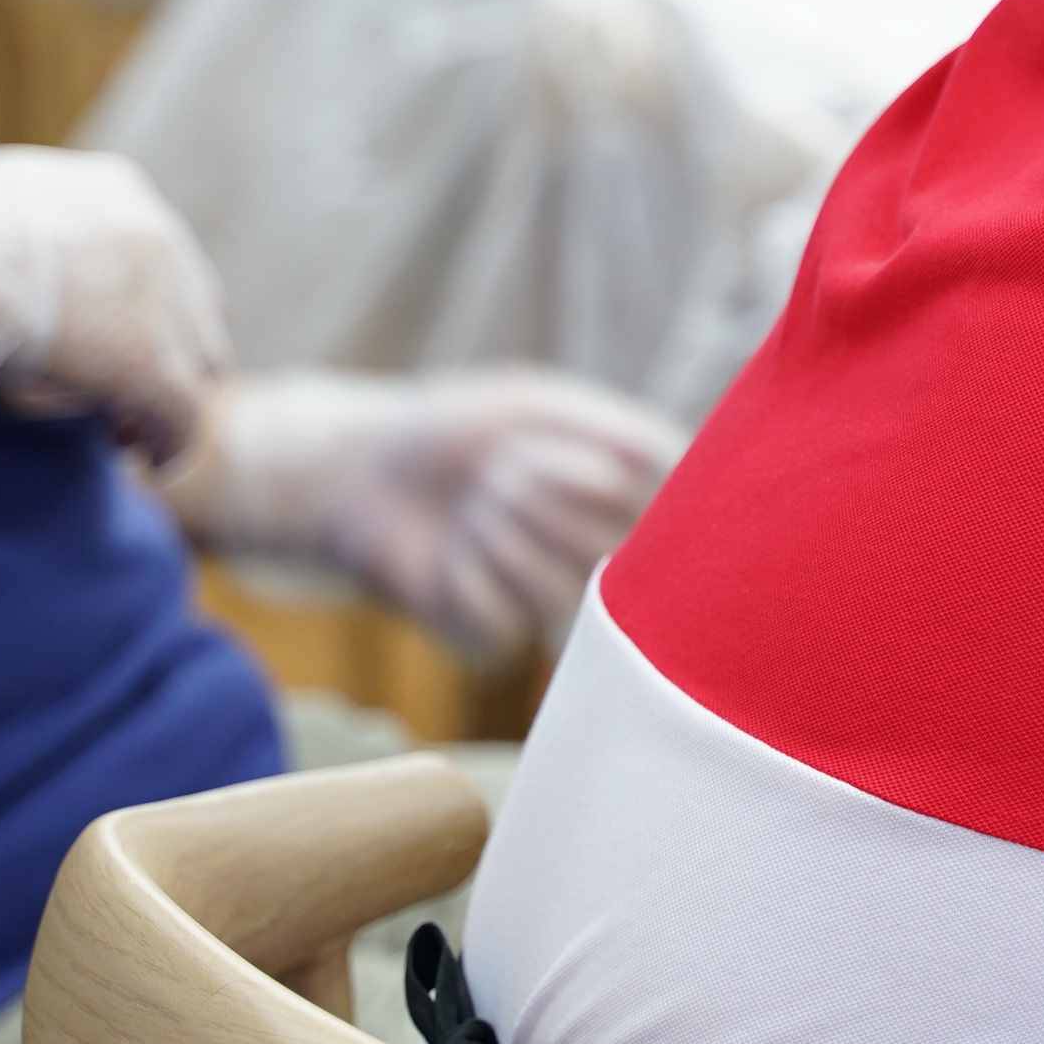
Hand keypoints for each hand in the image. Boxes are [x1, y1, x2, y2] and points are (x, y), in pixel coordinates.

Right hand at [0, 146, 232, 457]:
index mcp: (113, 190)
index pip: (156, 254)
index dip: (140, 303)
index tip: (105, 337)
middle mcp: (155, 234)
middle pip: (192, 304)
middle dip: (165, 350)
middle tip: (123, 394)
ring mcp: (161, 300)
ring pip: (195, 361)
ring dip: (162, 401)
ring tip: (124, 434)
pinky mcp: (150, 364)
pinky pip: (182, 415)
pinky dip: (165, 442)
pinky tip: (141, 459)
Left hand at [173, 369, 685, 658]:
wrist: (358, 473)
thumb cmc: (454, 430)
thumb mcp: (538, 404)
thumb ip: (616, 430)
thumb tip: (685, 460)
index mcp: (629, 497)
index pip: (682, 520)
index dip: (646, 501)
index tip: (595, 468)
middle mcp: (602, 554)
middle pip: (621, 552)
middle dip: (548, 498)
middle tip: (499, 472)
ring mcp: (551, 602)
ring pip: (563, 593)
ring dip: (503, 537)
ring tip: (471, 508)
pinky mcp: (497, 639)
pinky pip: (505, 623)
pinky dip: (465, 576)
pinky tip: (446, 556)